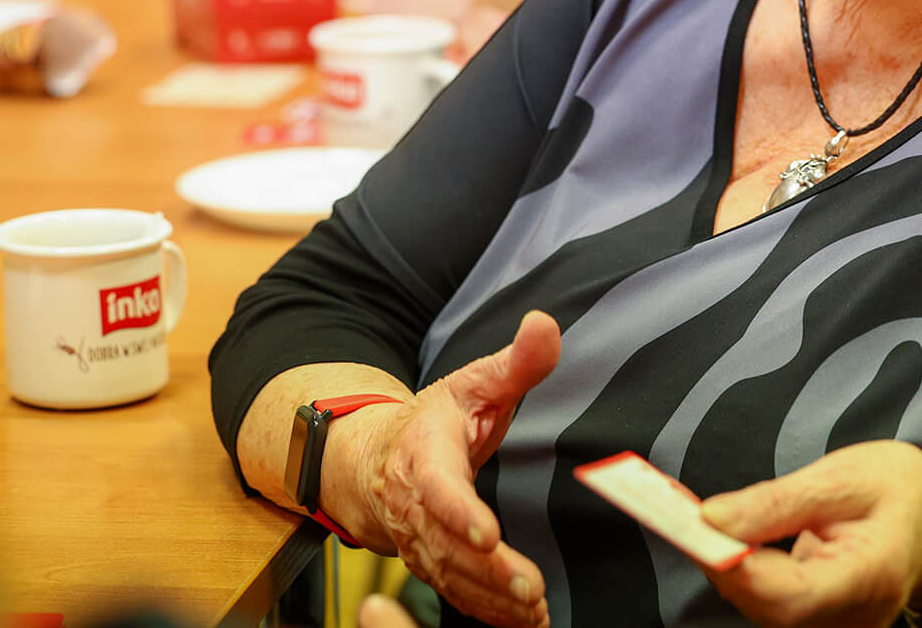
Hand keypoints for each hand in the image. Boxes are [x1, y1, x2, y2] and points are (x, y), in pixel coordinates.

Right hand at [332, 310, 561, 627]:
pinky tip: (524, 622)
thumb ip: (515, 362)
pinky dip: (486, 611)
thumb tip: (546, 324)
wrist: (375, 460)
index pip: (437, 488)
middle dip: (485, 570)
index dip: (461, 513)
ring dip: (489, 597)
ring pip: (449, 576)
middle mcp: (413, 506)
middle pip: (445, 544)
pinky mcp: (430, 563)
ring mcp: (418, 540)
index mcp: (423, 455)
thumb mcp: (474, 383)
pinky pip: (455, 593)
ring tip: (533, 609)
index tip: (490, 535)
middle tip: (528, 587)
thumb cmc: (435, 420)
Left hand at [694, 441, 921, 627]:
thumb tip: (712, 520)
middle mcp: (857, 618)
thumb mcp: (844, 476)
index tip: (696, 527)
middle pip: (770, 609)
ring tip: (706, 523)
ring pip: (765, 611)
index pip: (792, 596)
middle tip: (683, 514)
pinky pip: (774, 608)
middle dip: (723, 563)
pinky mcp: (827, 626)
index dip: (737, 569)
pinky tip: (736, 544)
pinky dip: (747, 576)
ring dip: (730, 569)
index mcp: (872, 576)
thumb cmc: (899, 488)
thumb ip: (777, 501)